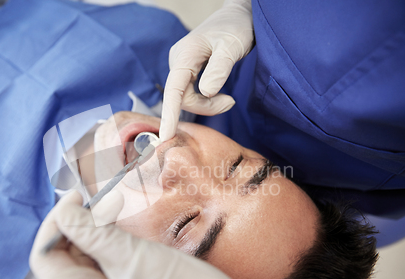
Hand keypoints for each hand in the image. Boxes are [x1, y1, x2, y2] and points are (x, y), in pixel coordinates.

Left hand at [30, 191, 318, 278]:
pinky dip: (108, 256)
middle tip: (99, 203)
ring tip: (116, 220)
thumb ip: (93, 234)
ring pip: (83, 270)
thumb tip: (64, 210)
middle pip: (62, 265)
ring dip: (93, 240)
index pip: (45, 259)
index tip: (77, 197)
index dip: (56, 221)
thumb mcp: (137, 258)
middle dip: (76, 229)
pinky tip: (125, 241)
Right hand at [159, 0, 254, 141]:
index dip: (169, 114)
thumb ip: (219, 69)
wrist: (238, 15)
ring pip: (187, 98)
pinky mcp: (187, 72)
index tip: (165, 136)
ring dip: (208, 105)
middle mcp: (178, 61)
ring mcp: (181, 66)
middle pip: (182, 98)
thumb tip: (206, 93)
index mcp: (185, 55)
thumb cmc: (236, 27)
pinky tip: (222, 96)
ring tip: (229, 100)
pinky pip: (191, 93)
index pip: (173, 89)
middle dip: (206, 107)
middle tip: (231, 102)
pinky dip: (207, 100)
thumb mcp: (232, 46)